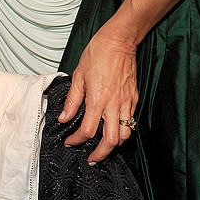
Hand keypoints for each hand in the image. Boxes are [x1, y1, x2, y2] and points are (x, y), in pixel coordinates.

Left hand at [58, 24, 137, 163]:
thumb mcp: (79, 75)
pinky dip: (124, 129)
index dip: (77, 140)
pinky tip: (115, 128)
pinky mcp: (134, 98)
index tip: (71, 142)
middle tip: (92, 158)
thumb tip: (64, 117)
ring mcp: (126, 102)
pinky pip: (131, 121)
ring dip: (115, 145)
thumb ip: (72, 100)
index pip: (88, 130)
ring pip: (126, 134)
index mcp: (98, 99)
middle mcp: (114, 104)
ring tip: (105, 147)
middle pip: (111, 141)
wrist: (119, 40)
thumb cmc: (98, 53)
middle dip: (101, 154)